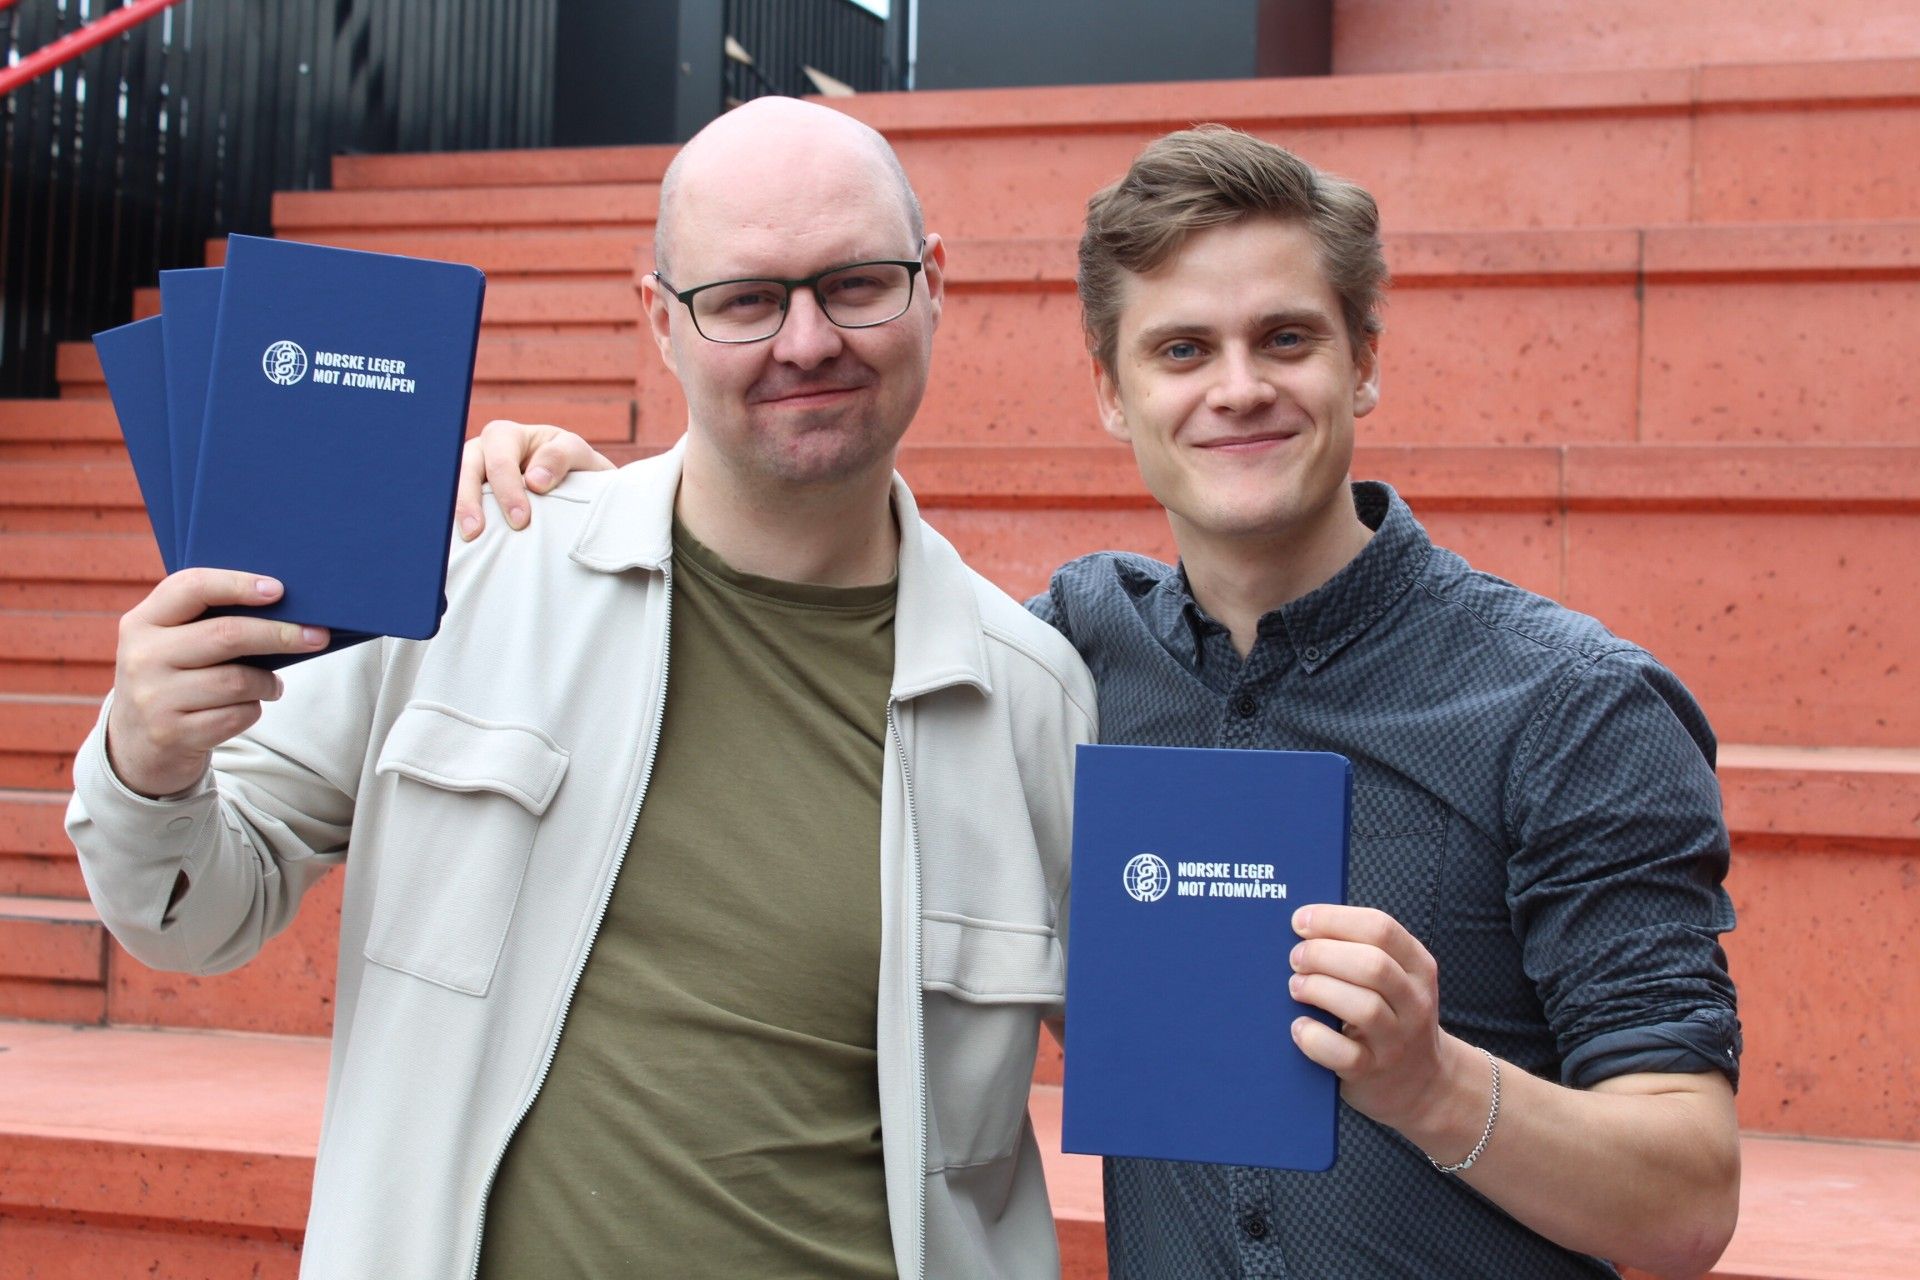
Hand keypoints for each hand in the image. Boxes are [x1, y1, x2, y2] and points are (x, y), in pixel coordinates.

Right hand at [105, 570, 330, 798]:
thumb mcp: (171, 643)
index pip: (191, 587)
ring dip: (269, 682)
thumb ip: (208, 620)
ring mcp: (153, 698)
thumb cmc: (174, 679)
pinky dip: (253, 709)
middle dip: (280, 634)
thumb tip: (285, 606)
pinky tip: (247, 707)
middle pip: (227, 635)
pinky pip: (237, 715)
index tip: (279, 590)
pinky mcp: (172, 734)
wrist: (138, 744)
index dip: (238, 584)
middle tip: (317, 636)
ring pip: (238, 680)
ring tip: (273, 684)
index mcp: (142, 622)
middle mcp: (142, 657)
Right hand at [454, 419, 614, 539]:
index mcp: (508, 436)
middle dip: (470, 500)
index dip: (508, 489)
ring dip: (457, 510)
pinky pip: (454, 504)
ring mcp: (471, 474)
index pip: (500, 460)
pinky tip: (459, 541)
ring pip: (453, 485)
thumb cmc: (573, 466)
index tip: (521, 520)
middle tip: (477, 531)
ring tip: (466, 537)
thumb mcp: (577, 454)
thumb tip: (534, 481)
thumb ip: (560, 457)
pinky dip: (454, 518)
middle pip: (467, 469)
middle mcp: (483, 451)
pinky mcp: (469, 496)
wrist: (573, 484)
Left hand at [1287, 904, 1459, 1136]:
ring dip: (1320, 990)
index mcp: (1418, 967)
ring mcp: (1397, 1041)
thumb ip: (1360, 951)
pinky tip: (1299, 1027)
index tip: (1299, 920)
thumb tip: (1301, 925)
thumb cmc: (1390, 1017)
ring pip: (1364, 1007)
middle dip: (1324, 954)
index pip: (1381, 929)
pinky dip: (1315, 1038)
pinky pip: (1345, 1055)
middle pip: (1373, 965)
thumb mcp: (1394, 980)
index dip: (1334, 920)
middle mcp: (1415, 1002)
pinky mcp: (1374, 1073)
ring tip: (1296, 988)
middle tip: (1295, 958)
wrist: (1421, 1083)